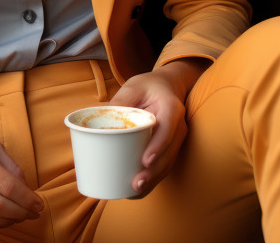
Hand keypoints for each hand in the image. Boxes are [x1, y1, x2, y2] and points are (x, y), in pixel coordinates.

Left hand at [107, 58, 208, 196]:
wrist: (168, 87)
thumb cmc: (148, 86)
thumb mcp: (134, 86)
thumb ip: (121, 100)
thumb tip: (101, 118)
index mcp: (171, 107)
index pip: (168, 128)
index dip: (158, 145)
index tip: (145, 161)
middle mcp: (178, 126)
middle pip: (170, 152)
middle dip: (154, 171)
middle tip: (136, 184)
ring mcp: (176, 139)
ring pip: (168, 163)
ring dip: (153, 180)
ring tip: (134, 192)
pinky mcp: (170, 149)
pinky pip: (164, 166)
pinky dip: (152, 180)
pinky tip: (137, 192)